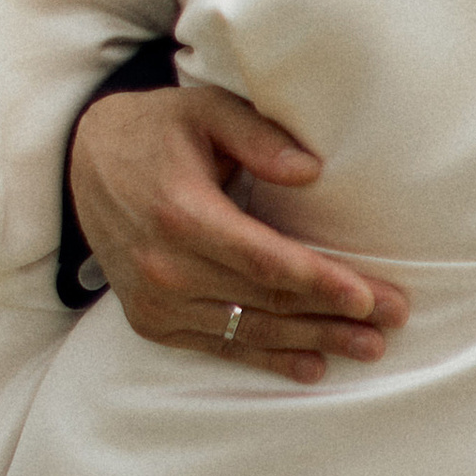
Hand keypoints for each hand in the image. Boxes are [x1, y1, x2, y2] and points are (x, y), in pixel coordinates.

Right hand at [71, 82, 407, 385]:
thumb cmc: (160, 129)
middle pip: (265, 301)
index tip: (368, 296)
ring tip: (367, 348)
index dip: (320, 282)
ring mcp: (155, 300)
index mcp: (182, 213)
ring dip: (311, 343)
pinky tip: (311, 365)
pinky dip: (265, 357)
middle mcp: (165, 266)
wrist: (84, 162)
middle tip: (391, 323)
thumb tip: (312, 171)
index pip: (264, 261)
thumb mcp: (207, 110)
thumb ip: (259, 137)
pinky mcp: (149, 319)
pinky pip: (216, 345)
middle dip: (333, 315)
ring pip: (247, 329)